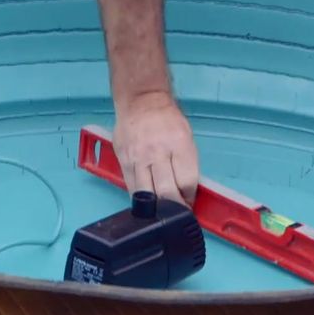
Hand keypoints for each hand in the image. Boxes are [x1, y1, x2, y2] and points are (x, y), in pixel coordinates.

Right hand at [113, 91, 198, 207]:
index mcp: (179, 144)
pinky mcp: (123, 160)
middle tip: (178, 213)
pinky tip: (147, 203)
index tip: (189, 203)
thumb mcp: (186, 137)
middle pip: (167, 192)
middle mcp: (158, 152)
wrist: (141, 101)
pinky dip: (141, 199)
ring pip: (147, 195)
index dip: (189, 198)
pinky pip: (131, 187)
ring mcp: (138, 157)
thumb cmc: (168, 119)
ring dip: (156, 208)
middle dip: (175, 208)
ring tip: (162, 213)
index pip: (186, 182)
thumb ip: (186, 164)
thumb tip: (187, 191)